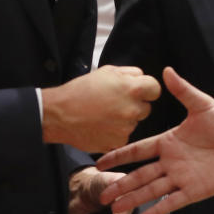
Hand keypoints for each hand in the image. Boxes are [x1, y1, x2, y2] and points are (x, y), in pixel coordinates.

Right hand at [41, 65, 159, 152]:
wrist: (59, 115)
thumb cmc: (80, 91)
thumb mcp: (106, 72)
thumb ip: (129, 73)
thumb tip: (142, 77)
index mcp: (132, 89)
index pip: (155, 89)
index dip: (147, 90)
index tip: (139, 92)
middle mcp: (132, 109)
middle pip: (146, 108)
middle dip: (135, 105)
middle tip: (115, 103)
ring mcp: (125, 128)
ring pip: (133, 123)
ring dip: (124, 120)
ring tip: (103, 114)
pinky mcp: (117, 142)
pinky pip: (123, 136)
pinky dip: (115, 133)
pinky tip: (101, 126)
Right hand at [95, 67, 213, 213]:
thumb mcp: (203, 105)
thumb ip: (183, 91)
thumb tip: (167, 71)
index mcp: (169, 141)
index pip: (138, 150)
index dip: (119, 156)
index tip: (100, 162)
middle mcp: (171, 162)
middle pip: (139, 175)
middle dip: (120, 184)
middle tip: (101, 194)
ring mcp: (180, 178)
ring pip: (151, 190)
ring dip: (132, 199)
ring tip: (115, 209)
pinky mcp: (193, 191)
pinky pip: (172, 202)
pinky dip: (157, 210)